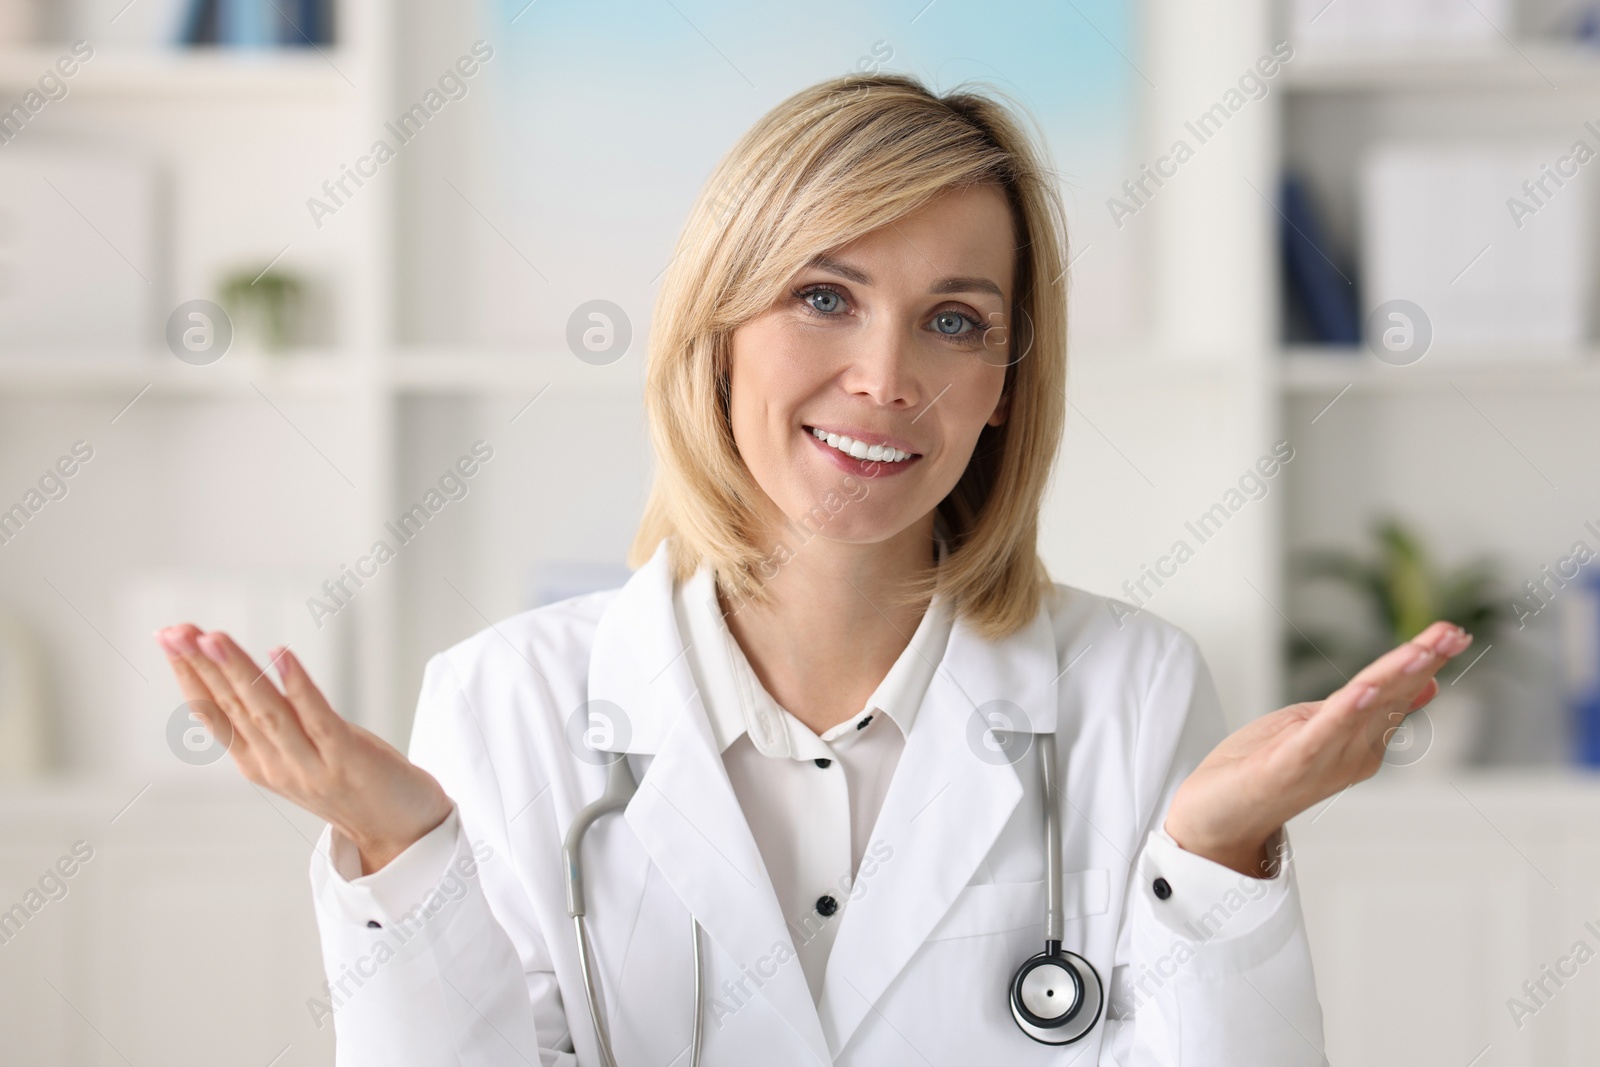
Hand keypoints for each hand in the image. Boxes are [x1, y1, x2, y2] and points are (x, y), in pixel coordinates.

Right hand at [154, 624, 452, 874]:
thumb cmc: (353, 786)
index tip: (167, 637)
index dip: (188, 675)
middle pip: (232, 707)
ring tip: (212, 637)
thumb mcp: (299, 756)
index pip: (213, 714)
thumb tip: (242, 678)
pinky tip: (281, 655)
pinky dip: (297, 685)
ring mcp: (311, 764)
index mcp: (259, 764)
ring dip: (238, 671)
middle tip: (173, 629)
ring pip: (266, 711)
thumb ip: (272, 726)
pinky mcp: (347, 759)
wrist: (401, 832)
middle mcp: (277, 766)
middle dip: (200, 666)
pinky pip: (318, 717)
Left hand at [1164, 620, 1472, 877]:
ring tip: (1421, 651)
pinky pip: (1322, 735)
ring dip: (1393, 680)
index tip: (1452, 634)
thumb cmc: (1261, 768)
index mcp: (1357, 740)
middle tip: (1453, 634)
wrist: (1215, 819)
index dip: (1421, 661)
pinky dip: (1346, 712)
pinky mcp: (1289, 765)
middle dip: (1419, 663)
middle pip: (1388, 697)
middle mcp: (1350, 752)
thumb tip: (1419, 685)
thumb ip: (1364, 707)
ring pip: (1364, 712)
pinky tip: (1366, 690)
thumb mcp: (1319, 726)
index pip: (1394, 691)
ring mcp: (1323, 760)